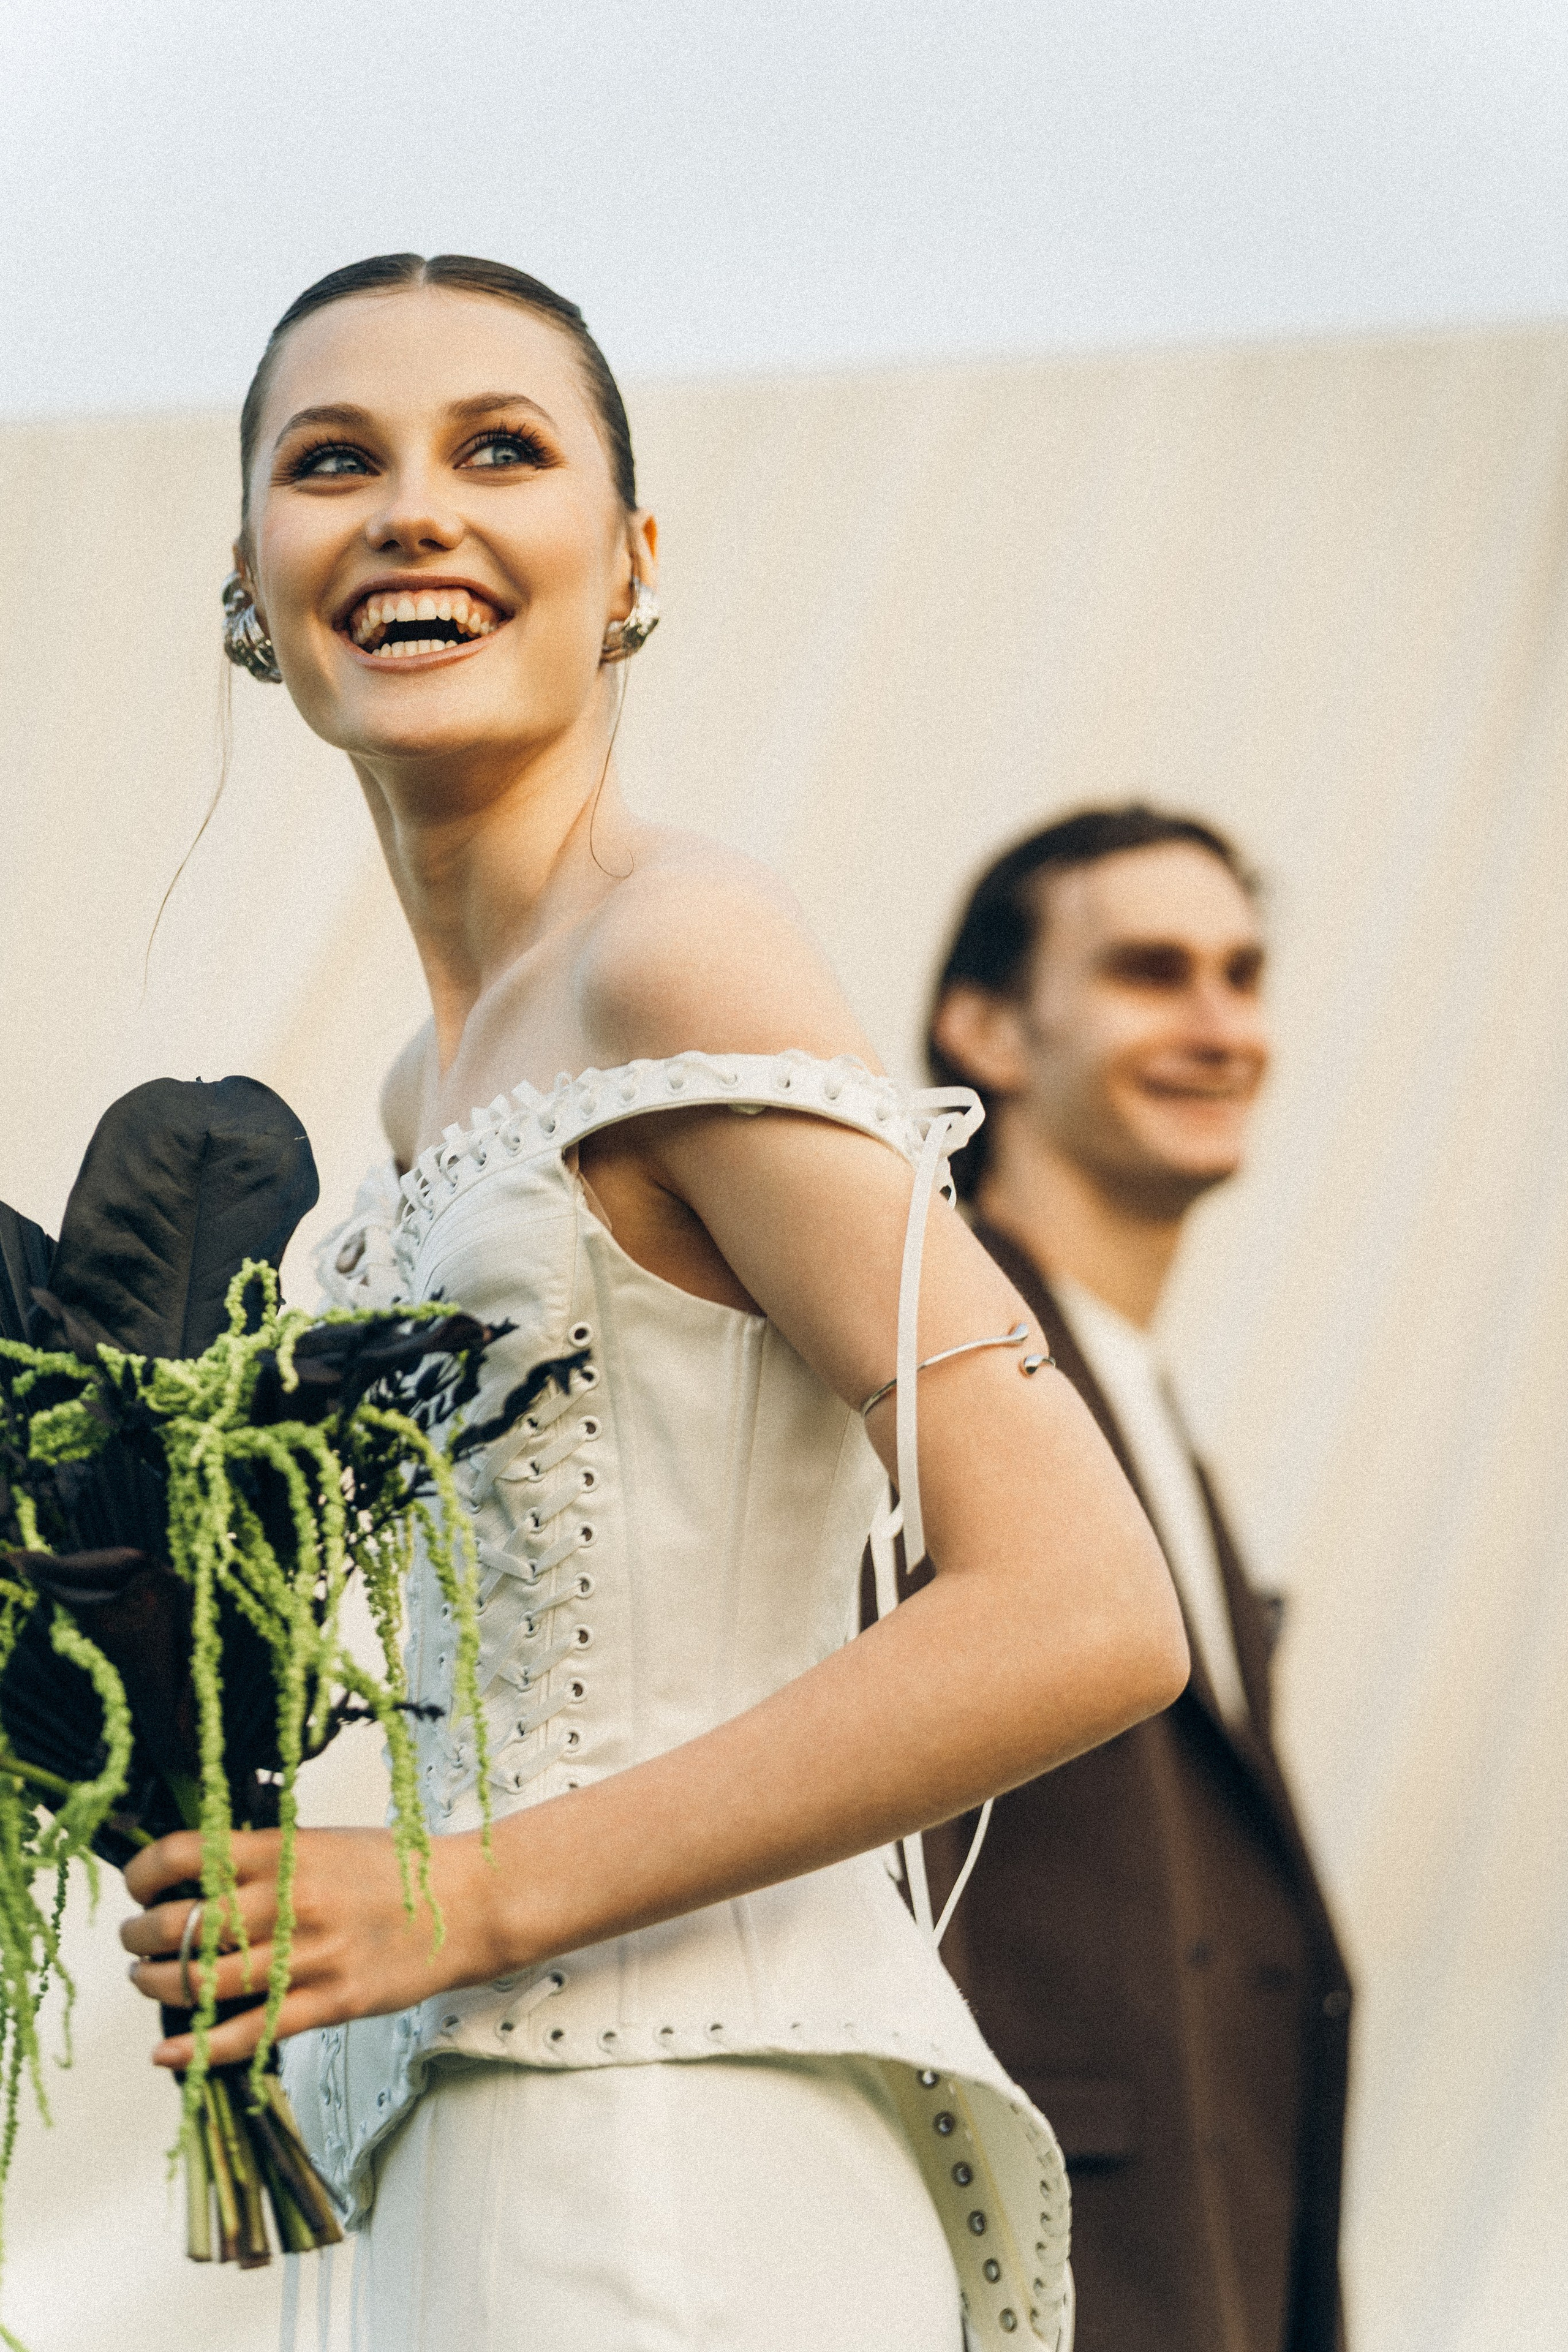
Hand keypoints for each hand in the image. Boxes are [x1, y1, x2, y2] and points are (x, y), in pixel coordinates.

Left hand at [119, 1823, 502, 2070]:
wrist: (471, 1902)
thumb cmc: (394, 1869)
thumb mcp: (324, 1842)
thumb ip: (264, 1855)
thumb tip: (191, 1873)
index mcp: (287, 1850)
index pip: (186, 1854)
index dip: (143, 1874)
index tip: (136, 1888)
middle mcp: (291, 1899)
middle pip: (183, 1926)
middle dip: (141, 1939)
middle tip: (136, 1943)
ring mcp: (312, 1954)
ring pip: (205, 1983)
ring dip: (159, 1987)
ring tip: (150, 1981)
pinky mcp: (333, 2001)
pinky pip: (251, 2031)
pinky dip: (198, 2048)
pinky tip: (167, 2054)